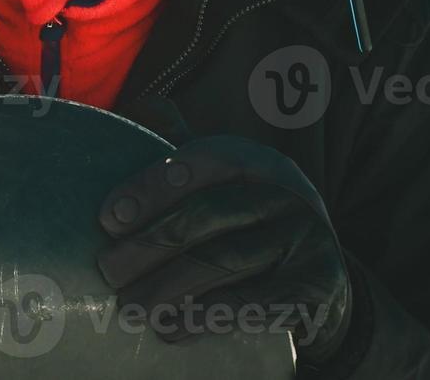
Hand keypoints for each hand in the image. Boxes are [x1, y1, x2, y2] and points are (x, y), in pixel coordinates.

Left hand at [95, 135, 352, 364]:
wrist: (322, 280)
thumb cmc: (252, 223)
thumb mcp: (229, 180)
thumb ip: (185, 145)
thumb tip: (144, 103)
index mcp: (259, 162)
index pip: (204, 162)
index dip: (152, 186)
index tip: (107, 218)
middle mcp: (288, 195)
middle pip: (208, 215)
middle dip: (149, 244)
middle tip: (108, 270)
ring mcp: (307, 241)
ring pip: (225, 262)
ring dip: (168, 287)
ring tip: (130, 305)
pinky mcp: (315, 289)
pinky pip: (253, 303)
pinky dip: (206, 315)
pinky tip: (171, 327)